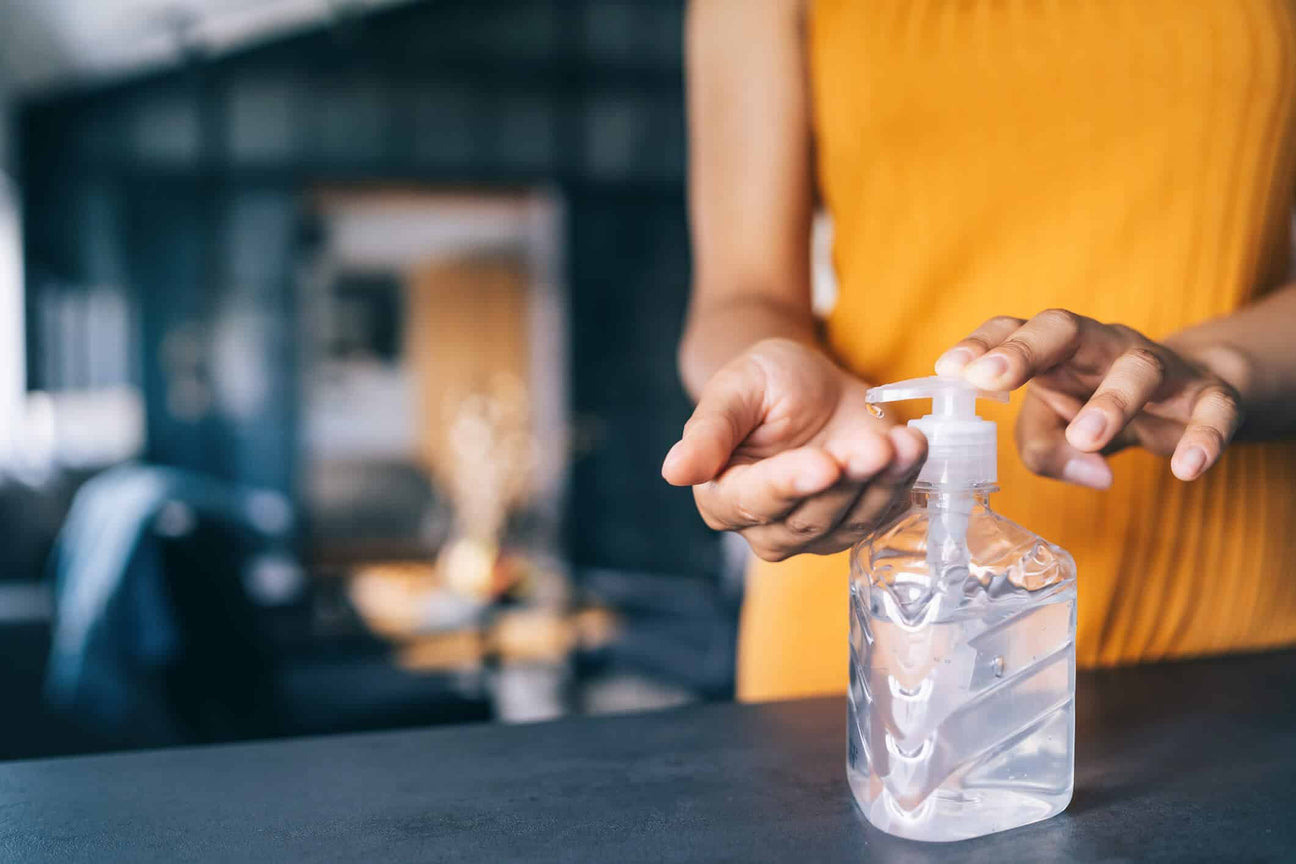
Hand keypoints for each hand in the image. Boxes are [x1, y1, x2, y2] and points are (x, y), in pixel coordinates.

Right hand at [662, 339, 926, 560]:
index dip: (790, 485)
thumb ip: (708, 431)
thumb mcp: (732, 390)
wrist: (804, 382)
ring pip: (850, 520)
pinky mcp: (857, 520)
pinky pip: (884, 509)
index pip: (755, 501)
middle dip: (847, 482)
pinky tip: (911, 445)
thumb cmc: (761, 383)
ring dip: (882, 483)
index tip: (823, 464)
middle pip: (809, 519)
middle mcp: (766, 525)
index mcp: (722, 496)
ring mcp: (816, 530)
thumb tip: (674, 472)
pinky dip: (903, 480)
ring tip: (902, 442)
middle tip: (874, 446)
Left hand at [935, 310, 1243, 487]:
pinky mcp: (1209, 394)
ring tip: (1087, 438)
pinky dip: (1203, 436)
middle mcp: (1101, 345)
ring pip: (1137, 367)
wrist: (1193, 398)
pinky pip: (1213, 408)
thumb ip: (1046, 449)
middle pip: (1064, 328)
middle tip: (994, 379)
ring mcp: (1157, 365)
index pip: (1011, 329)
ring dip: (1111, 401)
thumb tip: (1089, 472)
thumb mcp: (1055, 429)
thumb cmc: (1097, 407)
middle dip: (1025, 350)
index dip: (980, 345)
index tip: (949, 370)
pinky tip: (1186, 467)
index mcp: (1054, 349)